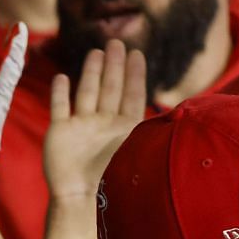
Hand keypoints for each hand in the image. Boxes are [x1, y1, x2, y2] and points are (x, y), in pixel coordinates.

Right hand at [45, 41, 146, 201]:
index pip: (131, 94)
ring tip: (97, 52)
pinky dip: (60, 92)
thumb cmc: (111, 175)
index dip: (134, 74)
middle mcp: (103, 123)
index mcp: (123, 127)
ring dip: (92, 73)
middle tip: (117, 43)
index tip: (137, 54)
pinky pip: (60, 107)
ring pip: (87, 92)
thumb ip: (152, 128)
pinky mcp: (59, 131)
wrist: (80, 196)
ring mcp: (80, 126)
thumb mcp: (137, 147)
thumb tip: (178, 112)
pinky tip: (62, 78)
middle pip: (110, 88)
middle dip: (114, 66)